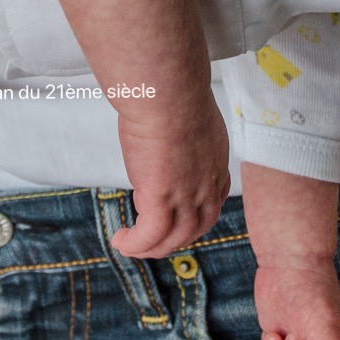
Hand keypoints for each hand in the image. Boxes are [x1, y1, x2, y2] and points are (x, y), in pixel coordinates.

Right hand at [110, 95, 230, 258]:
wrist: (167, 93)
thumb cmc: (173, 92)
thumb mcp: (190, 115)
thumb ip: (183, 132)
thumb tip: (166, 129)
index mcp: (216, 163)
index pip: (212, 203)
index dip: (194, 217)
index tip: (176, 217)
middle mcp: (206, 185)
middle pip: (196, 228)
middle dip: (174, 238)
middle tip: (152, 239)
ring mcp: (186, 195)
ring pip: (173, 238)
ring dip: (151, 247)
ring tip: (131, 244)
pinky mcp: (161, 199)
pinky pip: (149, 235)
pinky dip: (136, 244)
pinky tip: (122, 241)